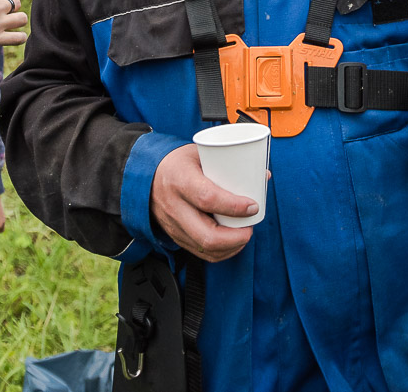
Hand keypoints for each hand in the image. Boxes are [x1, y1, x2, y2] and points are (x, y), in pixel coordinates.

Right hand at [151, 144, 255, 262]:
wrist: (145, 176)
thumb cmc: (176, 162)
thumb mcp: (199, 153)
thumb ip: (229, 164)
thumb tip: (263, 175)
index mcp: (180, 179)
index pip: (207, 198)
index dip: (234, 206)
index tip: (253, 205)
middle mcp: (174, 206)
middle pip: (206, 234)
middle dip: (236, 237)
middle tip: (250, 227)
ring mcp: (173, 225)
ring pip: (204, 248)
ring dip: (230, 247)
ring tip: (244, 234)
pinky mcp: (174, 236)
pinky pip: (199, 253)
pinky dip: (220, 253)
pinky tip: (231, 244)